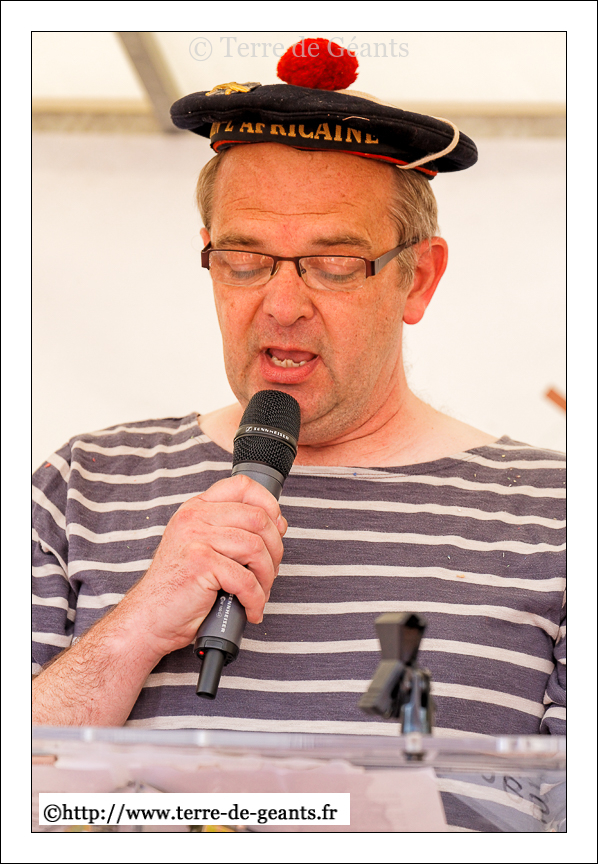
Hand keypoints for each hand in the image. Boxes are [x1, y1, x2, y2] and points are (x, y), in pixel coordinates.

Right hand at [117, 474, 286, 658]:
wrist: (150, 617)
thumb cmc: (180, 586)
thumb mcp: (203, 546)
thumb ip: (233, 530)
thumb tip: (278, 524)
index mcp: (197, 508)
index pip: (242, 486)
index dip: (268, 503)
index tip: (277, 527)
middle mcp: (195, 517)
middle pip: (258, 518)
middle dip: (275, 549)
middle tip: (269, 572)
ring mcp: (196, 538)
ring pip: (256, 548)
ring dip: (267, 577)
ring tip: (260, 593)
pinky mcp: (200, 563)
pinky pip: (246, 579)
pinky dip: (256, 598)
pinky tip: (251, 608)